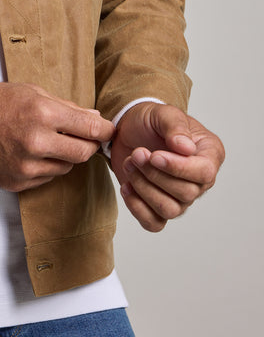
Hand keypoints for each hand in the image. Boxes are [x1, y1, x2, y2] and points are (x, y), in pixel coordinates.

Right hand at [0, 81, 114, 191]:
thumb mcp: (31, 92)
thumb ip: (67, 107)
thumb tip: (95, 119)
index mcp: (43, 114)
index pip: (92, 129)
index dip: (105, 130)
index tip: (108, 130)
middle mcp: (36, 143)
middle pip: (84, 153)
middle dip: (89, 144)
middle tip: (83, 136)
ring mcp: (25, 167)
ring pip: (66, 167)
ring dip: (65, 155)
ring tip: (48, 140)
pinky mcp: (16, 183)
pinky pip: (46, 177)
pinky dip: (46, 166)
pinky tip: (31, 151)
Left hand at [110, 102, 224, 231]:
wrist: (129, 129)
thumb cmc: (151, 120)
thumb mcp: (163, 113)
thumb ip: (175, 126)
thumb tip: (186, 148)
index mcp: (209, 154)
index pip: (204, 172)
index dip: (178, 168)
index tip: (155, 156)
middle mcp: (199, 180)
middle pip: (186, 193)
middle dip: (155, 174)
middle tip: (136, 154)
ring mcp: (180, 197)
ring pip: (170, 210)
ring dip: (144, 189)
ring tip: (129, 164)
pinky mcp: (157, 206)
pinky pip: (154, 223)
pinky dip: (137, 208)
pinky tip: (126, 186)